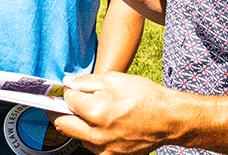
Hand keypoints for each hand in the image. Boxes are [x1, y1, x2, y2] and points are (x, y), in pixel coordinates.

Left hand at [51, 72, 172, 154]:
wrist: (169, 119)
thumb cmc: (145, 96)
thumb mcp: (114, 79)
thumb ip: (86, 82)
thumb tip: (68, 84)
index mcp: (95, 112)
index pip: (67, 100)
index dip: (67, 92)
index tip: (69, 90)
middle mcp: (96, 134)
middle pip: (62, 125)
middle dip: (59, 112)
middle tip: (64, 104)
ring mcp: (104, 148)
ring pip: (77, 137)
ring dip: (77, 125)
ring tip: (91, 113)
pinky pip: (92, 146)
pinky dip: (91, 136)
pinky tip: (103, 125)